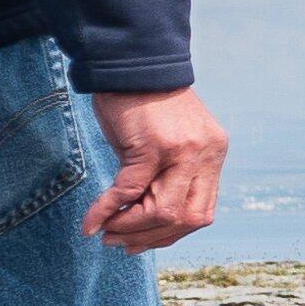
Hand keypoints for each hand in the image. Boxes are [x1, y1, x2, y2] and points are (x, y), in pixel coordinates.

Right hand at [84, 89, 227, 249]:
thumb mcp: (167, 142)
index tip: (142, 241)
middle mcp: (206, 155)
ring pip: (163, 212)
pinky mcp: (152, 147)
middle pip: (188, 219)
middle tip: (120, 244)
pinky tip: (91, 223)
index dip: (171, 234)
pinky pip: (128, 192)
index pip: (202, 213)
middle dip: (151, 238)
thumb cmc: (142, 102)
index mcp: (213, 154)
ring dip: (131, 229)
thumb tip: (145, 220)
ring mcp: (183, 151)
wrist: (130, 62)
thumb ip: (168, 175)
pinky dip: (107, 212)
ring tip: (107, 233)